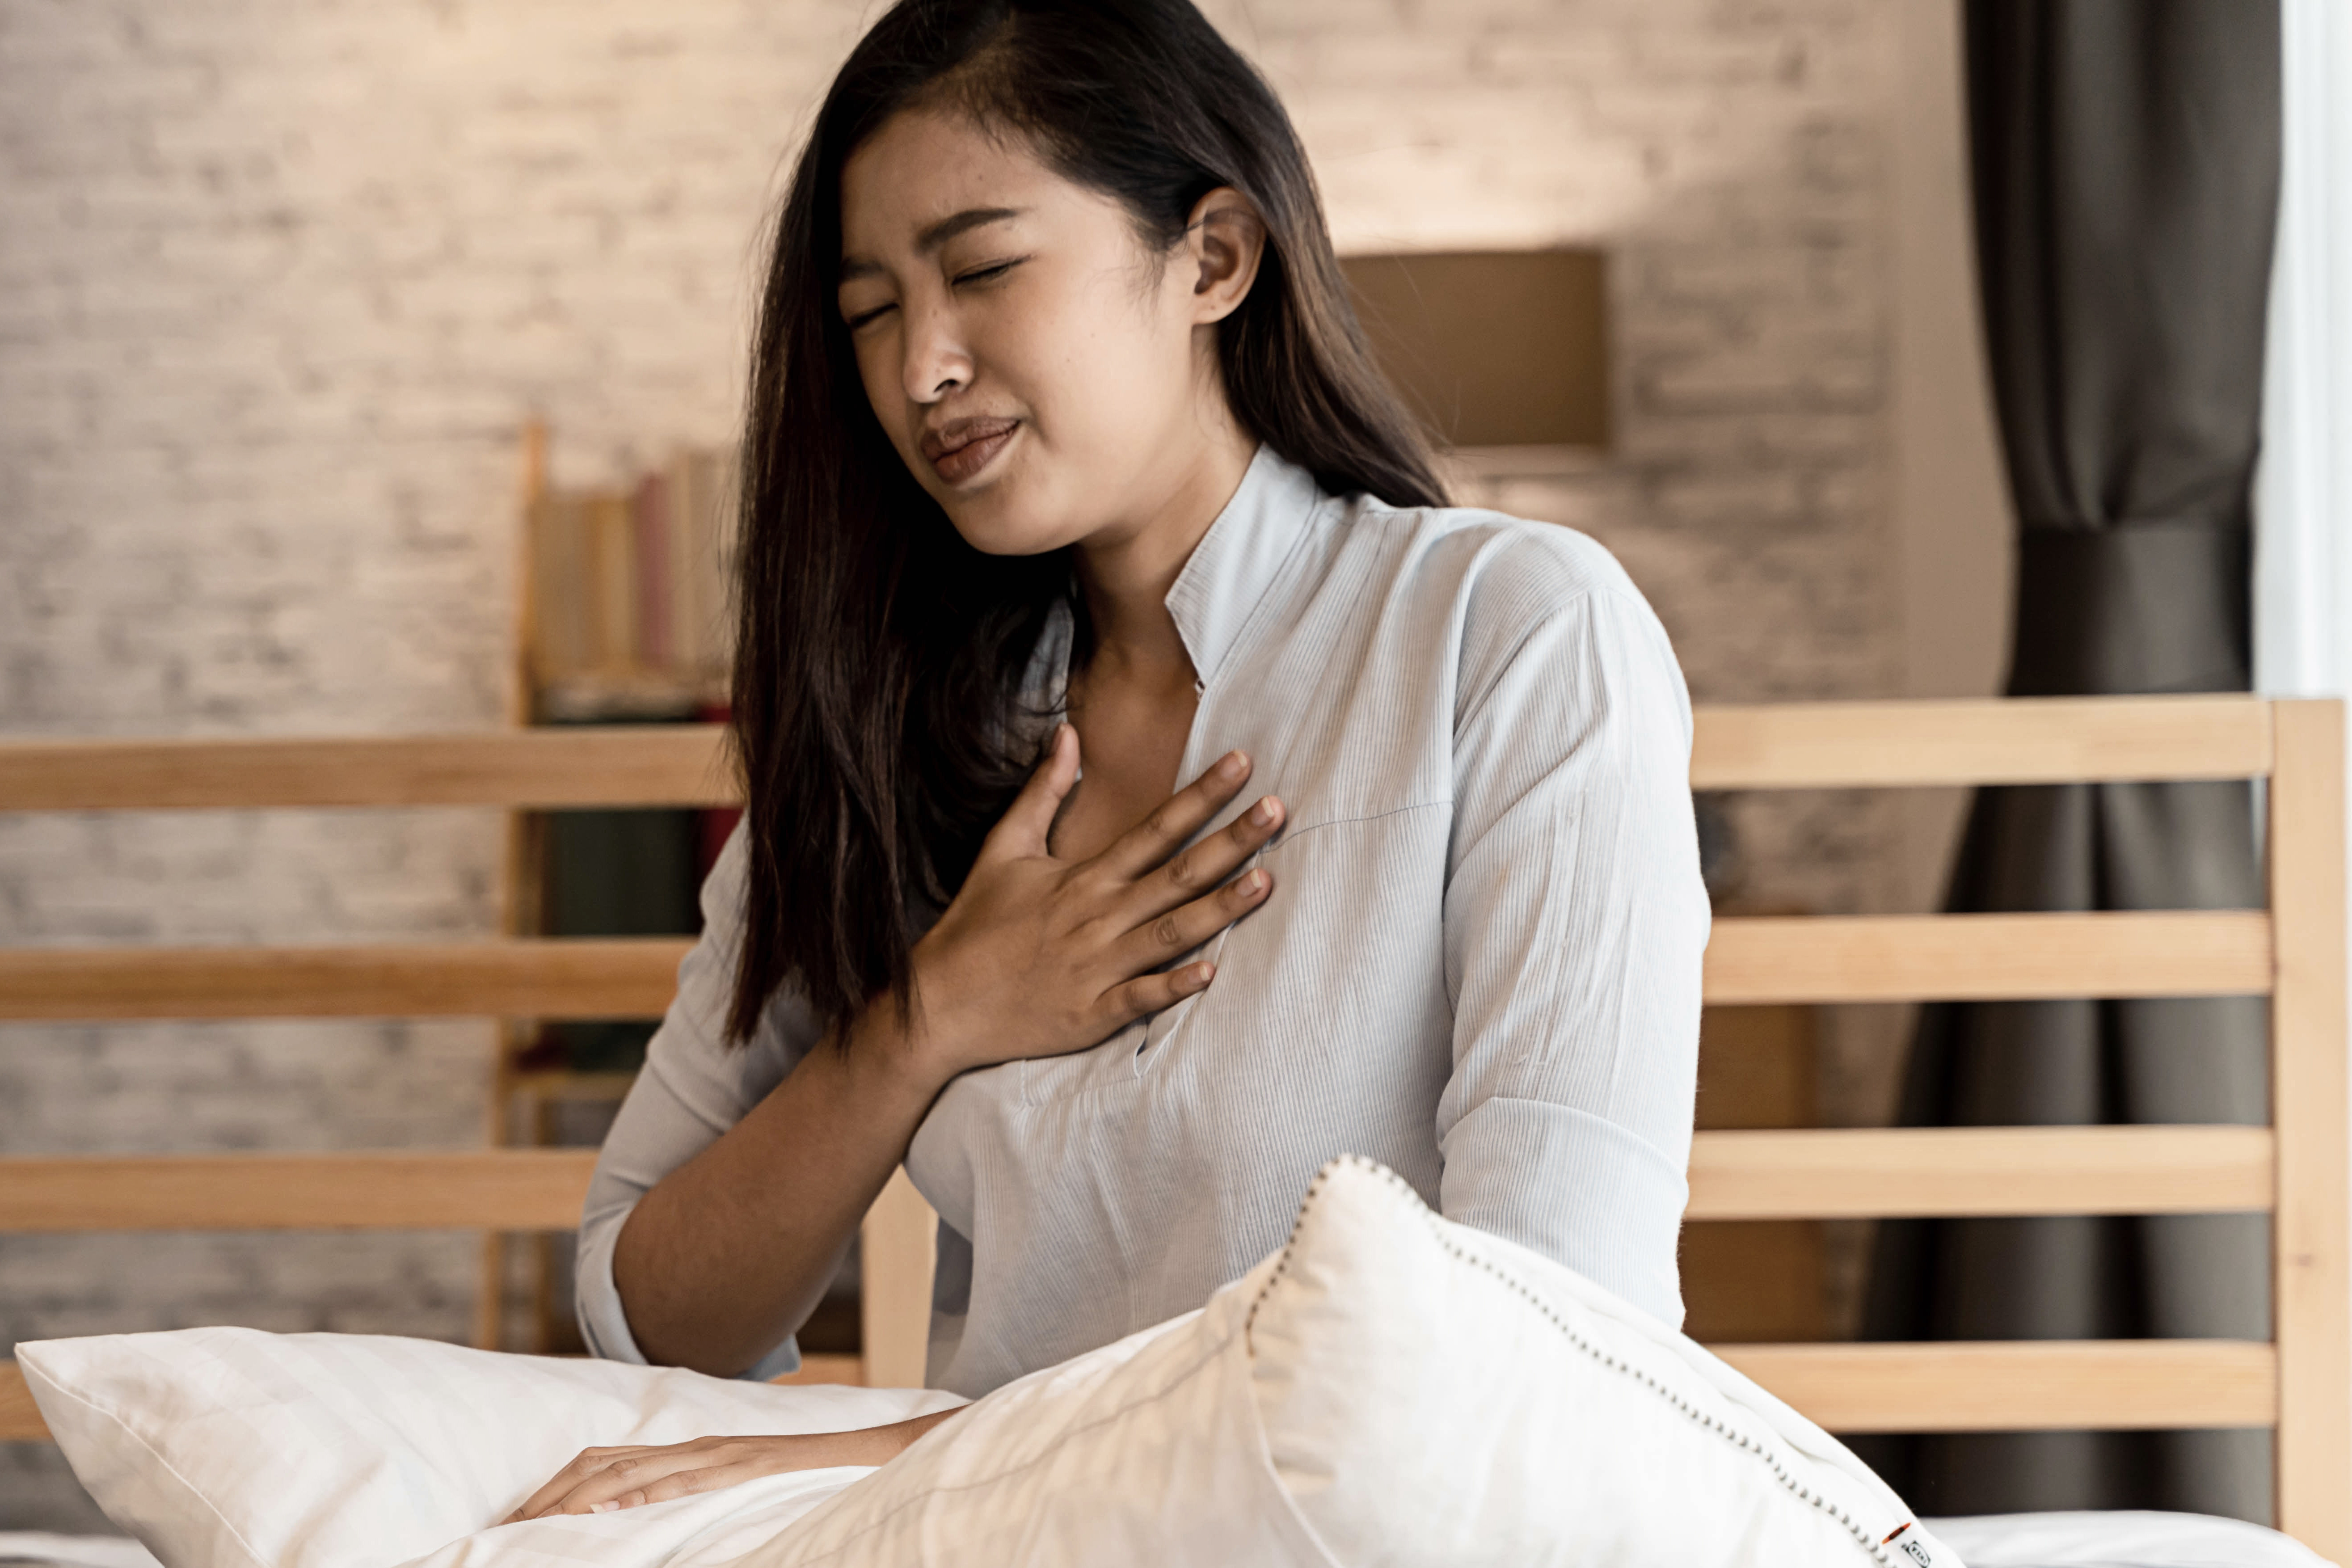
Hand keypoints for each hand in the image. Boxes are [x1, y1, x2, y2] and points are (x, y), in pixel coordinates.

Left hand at [503, 1411, 957, 1520]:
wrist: (880, 1453)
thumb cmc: (815, 1481)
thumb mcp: (743, 1494)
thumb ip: (700, 1500)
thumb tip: (650, 1525)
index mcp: (694, 1454)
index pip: (606, 1462)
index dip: (556, 1487)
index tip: (516, 1521)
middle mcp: (700, 1448)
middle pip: (604, 1461)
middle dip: (550, 1494)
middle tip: (506, 1530)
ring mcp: (724, 1455)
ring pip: (636, 1468)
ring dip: (581, 1496)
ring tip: (539, 1524)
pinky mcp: (751, 1467)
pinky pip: (691, 1478)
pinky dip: (649, 1492)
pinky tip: (619, 1509)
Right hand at [902, 724, 1282, 1077]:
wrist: (941, 1002)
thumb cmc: (976, 924)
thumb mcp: (1004, 848)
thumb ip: (1043, 791)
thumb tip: (1066, 734)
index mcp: (1083, 878)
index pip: (1155, 827)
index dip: (1201, 794)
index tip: (1242, 764)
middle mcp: (1097, 917)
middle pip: (1178, 874)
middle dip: (1231, 841)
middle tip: (1278, 810)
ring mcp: (1097, 966)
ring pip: (1171, 933)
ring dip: (1221, 908)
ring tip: (1267, 881)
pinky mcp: (1092, 1013)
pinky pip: (1141, 998)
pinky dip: (1175, 987)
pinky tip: (1212, 974)